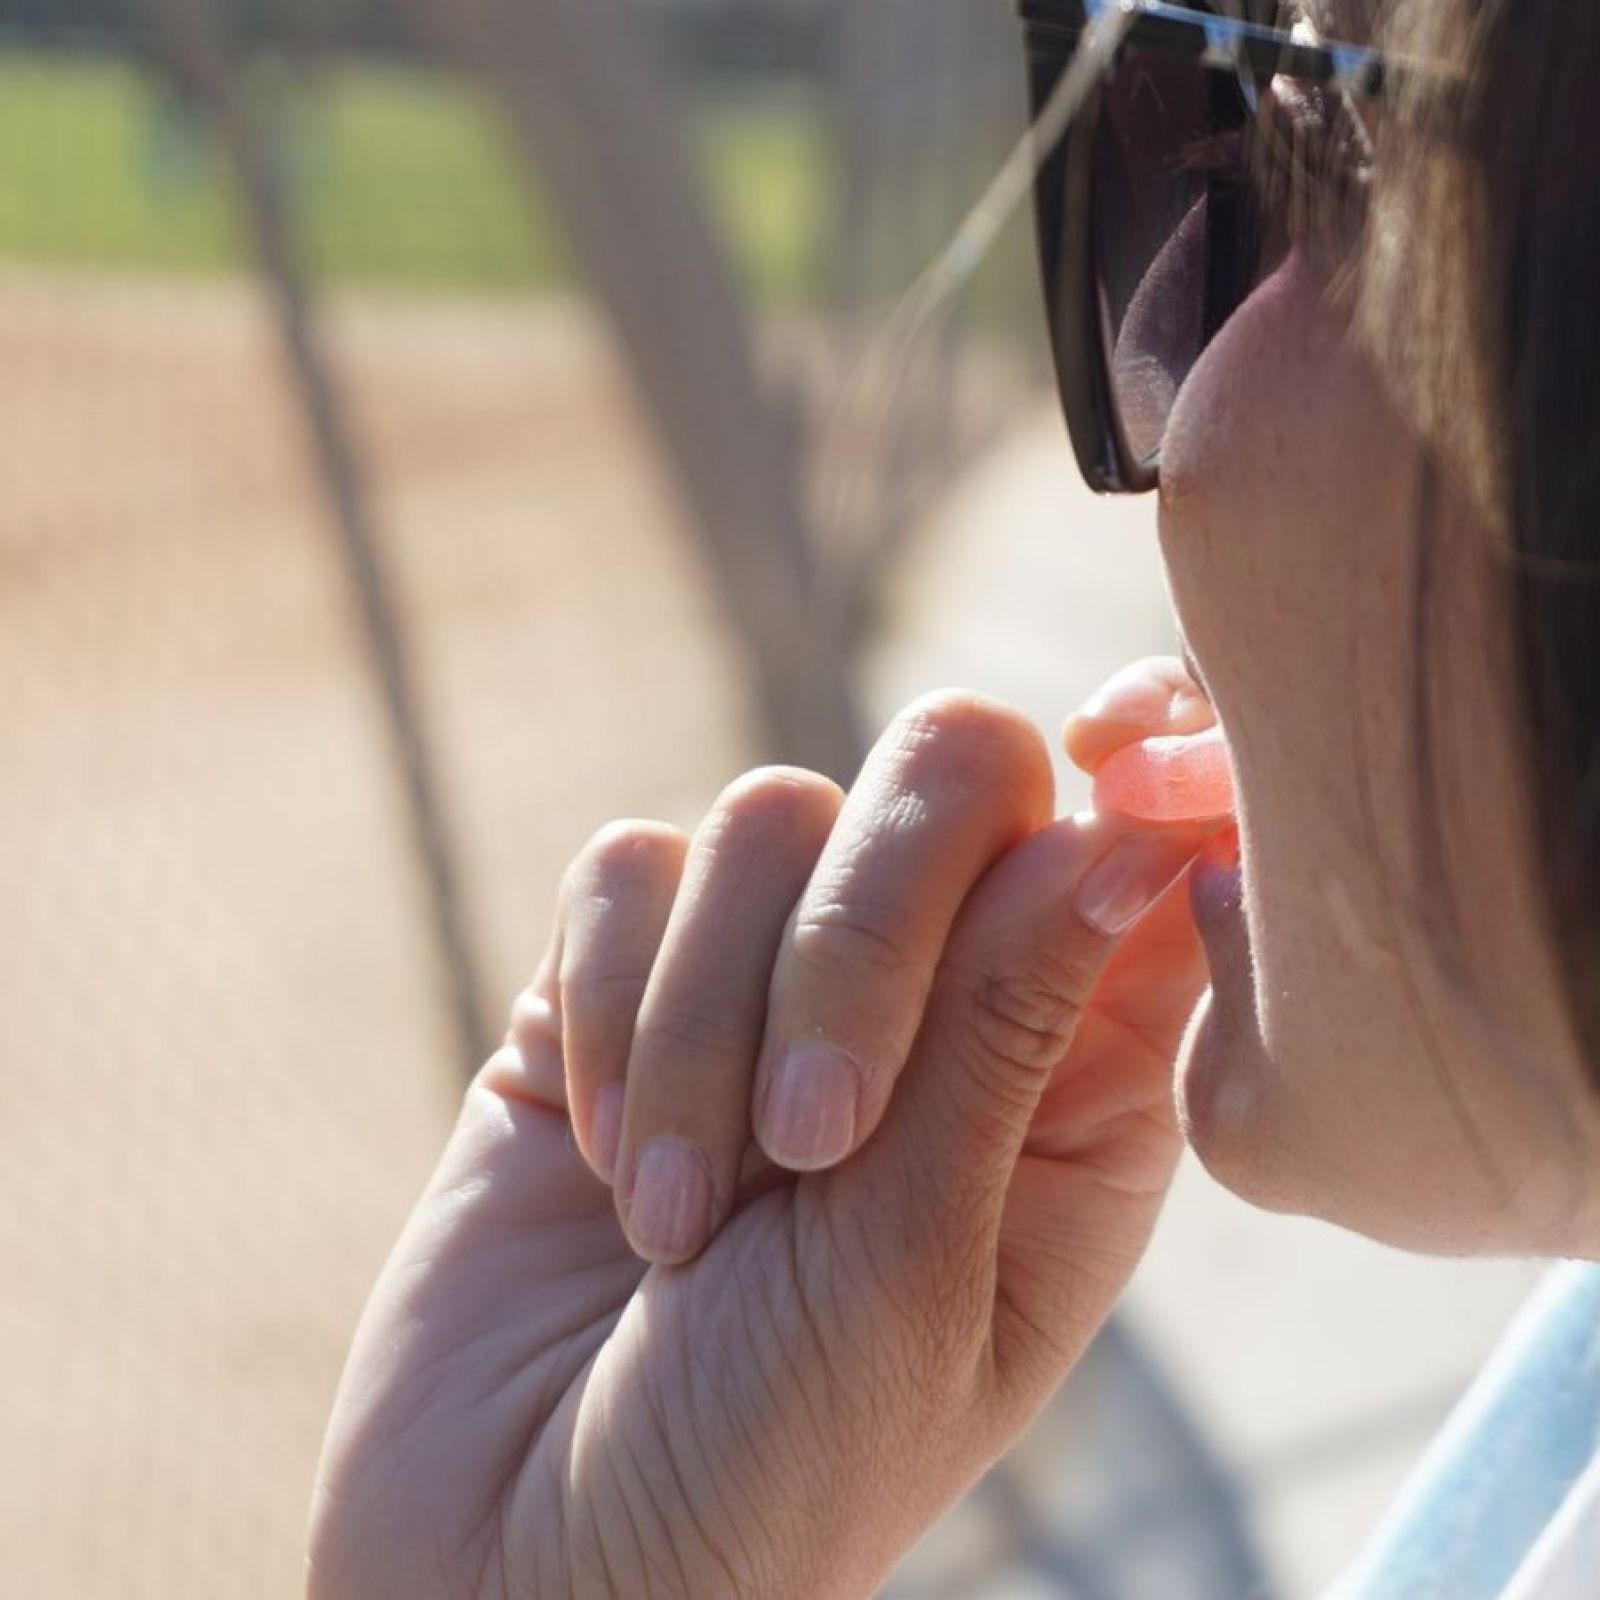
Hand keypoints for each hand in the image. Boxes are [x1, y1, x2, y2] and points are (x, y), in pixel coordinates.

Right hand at [308, 664, 1221, 1599]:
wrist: (532, 1563)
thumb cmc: (774, 1462)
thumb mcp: (920, 1267)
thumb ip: (1012, 1028)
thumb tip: (1135, 828)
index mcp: (1073, 1078)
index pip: (1126, 850)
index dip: (1120, 802)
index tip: (1072, 845)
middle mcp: (933, 997)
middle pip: (949, 773)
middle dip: (865, 933)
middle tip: (813, 1136)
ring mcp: (765, 973)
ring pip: (769, 814)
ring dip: (707, 1027)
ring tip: (682, 1225)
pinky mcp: (620, 978)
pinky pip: (628, 866)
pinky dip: (610, 1011)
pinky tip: (609, 1165)